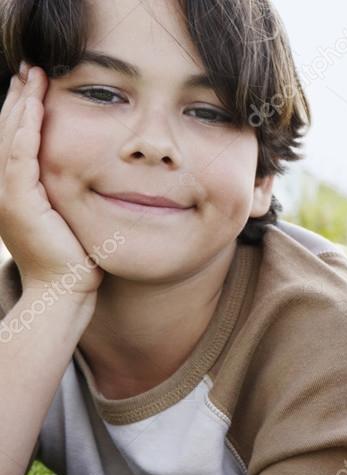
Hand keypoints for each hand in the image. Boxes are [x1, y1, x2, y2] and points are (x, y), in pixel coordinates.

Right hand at [0, 63, 101, 295]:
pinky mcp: (18, 200)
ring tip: (32, 76)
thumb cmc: (76, 260)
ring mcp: (6, 194)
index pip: (16, 139)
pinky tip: (33, 106)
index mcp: (15, 190)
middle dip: (19, 97)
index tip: (38, 83)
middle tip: (31, 68)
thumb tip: (95, 174)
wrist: (63, 292)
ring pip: (9, 136)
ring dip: (20, 103)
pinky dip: (24, 128)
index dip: (24, 109)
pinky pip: (18, 154)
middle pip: (7, 130)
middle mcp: (3, 188)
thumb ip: (71, 192)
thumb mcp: (72, 217)